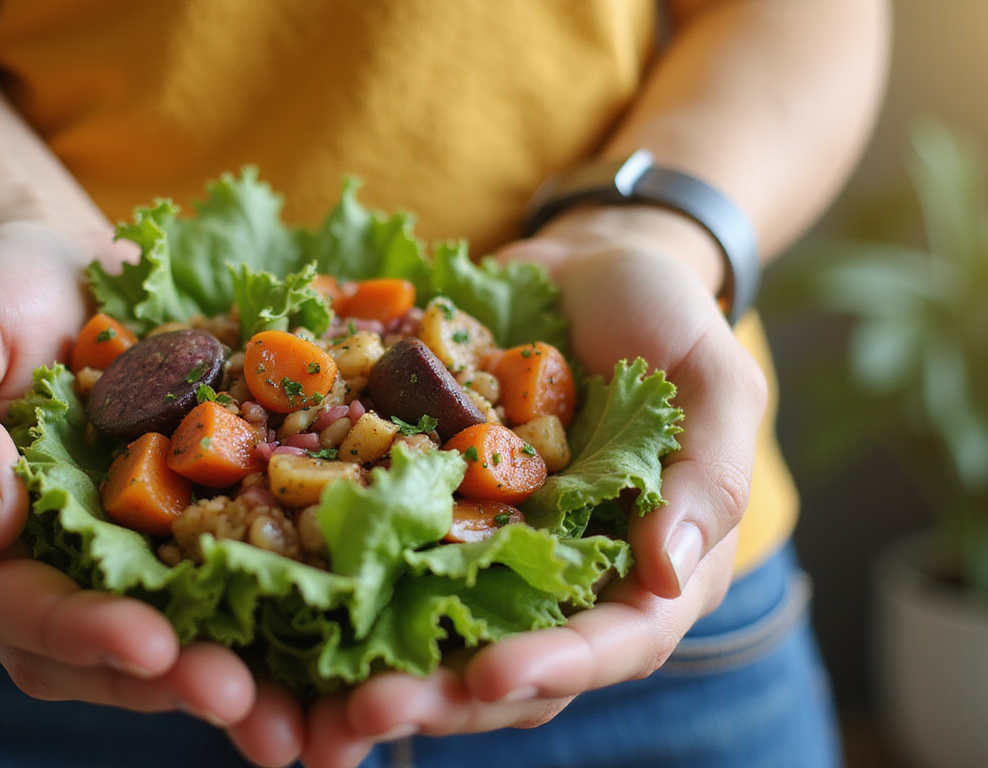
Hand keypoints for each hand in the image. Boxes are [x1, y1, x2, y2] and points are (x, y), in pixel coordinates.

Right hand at [0, 222, 263, 728]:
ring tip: (290, 714)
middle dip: (159, 680)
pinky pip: (203, 591)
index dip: (75, 630)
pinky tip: (316, 645)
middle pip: (80, 651)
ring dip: (215, 679)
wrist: (62, 264)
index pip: (4, 602)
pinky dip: (252, 625)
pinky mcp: (161, 535)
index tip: (151, 644)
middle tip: (238, 698)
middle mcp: (25, 563)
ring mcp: (97, 555)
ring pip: (144, 642)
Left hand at [298, 218, 768, 767]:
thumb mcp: (715, 381)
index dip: (555, 668)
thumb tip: (669, 575)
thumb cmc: (666, 319)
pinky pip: (379, 555)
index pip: (613, 644)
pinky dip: (332, 588)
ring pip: (433, 633)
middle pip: (508, 666)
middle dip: (441, 699)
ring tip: (312, 706)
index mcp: (646, 572)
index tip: (491, 677)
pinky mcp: (426, 510)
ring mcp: (488, 549)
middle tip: (368, 716)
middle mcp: (561, 581)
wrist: (583, 265)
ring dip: (374, 671)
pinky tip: (272, 605)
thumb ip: (706, 477)